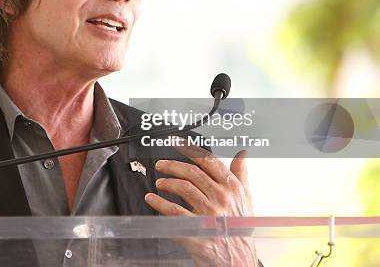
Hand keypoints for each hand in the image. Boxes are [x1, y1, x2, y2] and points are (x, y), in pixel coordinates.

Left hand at [144, 147, 257, 266]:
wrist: (240, 261)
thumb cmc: (240, 229)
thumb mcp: (246, 200)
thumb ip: (241, 175)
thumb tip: (241, 154)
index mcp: (232, 188)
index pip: (208, 161)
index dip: (190, 149)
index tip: (177, 143)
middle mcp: (221, 199)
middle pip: (192, 173)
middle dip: (172, 165)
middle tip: (161, 165)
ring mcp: (209, 215)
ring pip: (183, 189)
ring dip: (166, 183)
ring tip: (159, 182)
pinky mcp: (196, 231)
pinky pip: (173, 213)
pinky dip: (159, 204)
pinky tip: (152, 199)